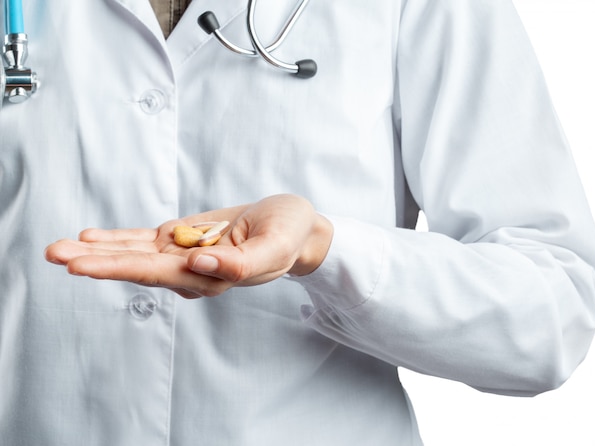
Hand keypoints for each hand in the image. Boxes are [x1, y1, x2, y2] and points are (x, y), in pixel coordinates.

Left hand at [44, 194, 333, 298]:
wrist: (293, 226)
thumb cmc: (288, 235)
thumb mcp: (275, 247)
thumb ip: (241, 263)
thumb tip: (198, 265)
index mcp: (214, 278)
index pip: (160, 274)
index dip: (122, 268)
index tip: (87, 263)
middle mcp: (193, 271)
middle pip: (138, 267)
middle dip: (97, 263)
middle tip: (57, 256)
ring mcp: (185, 256)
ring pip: (135, 254)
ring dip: (97, 252)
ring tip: (58, 249)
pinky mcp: (183, 240)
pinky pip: (146, 241)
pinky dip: (118, 240)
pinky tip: (90, 238)